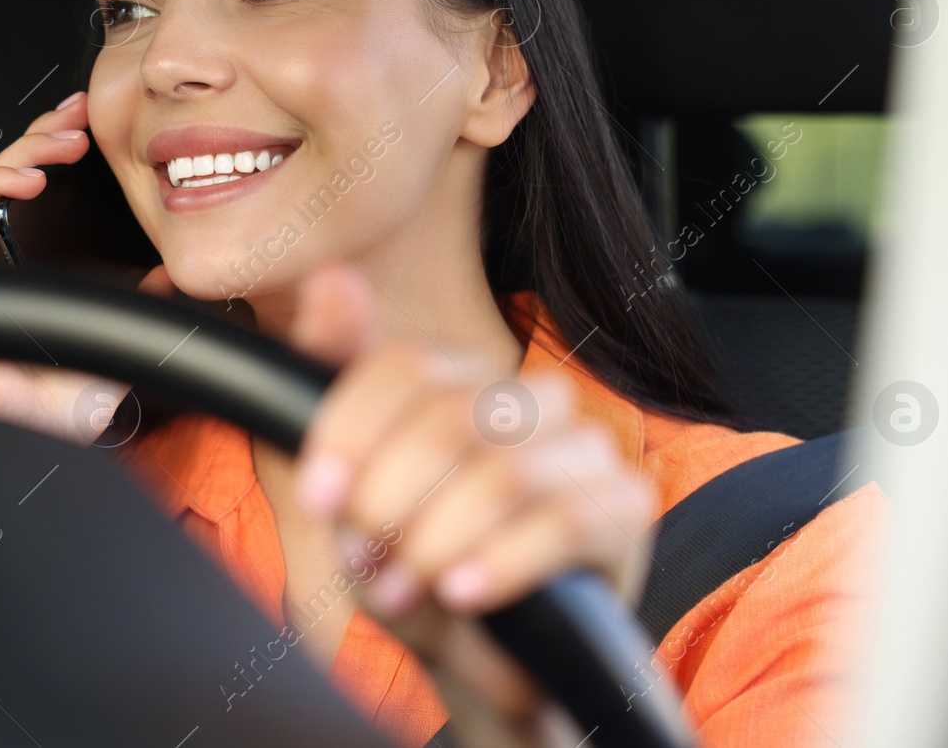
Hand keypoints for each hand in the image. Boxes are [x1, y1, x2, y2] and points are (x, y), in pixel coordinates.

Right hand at [0, 90, 170, 444]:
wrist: (44, 433)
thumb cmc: (71, 400)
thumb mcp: (122, 334)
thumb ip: (143, 302)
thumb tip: (173, 275)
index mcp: (33, 265)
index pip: (39, 192)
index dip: (57, 150)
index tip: (92, 126)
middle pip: (11, 175)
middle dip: (43, 133)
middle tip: (80, 114)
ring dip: (25, 149)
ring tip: (64, 141)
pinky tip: (30, 177)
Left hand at [287, 263, 656, 747]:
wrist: (486, 670)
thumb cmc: (413, 573)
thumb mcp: (348, 496)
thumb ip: (333, 388)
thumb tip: (331, 278)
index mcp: (462, 382)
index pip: (408, 364)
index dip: (353, 429)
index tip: (319, 497)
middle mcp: (528, 399)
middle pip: (450, 416)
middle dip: (391, 500)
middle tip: (365, 561)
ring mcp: (587, 449)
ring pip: (504, 471)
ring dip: (437, 542)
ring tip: (407, 590)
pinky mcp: (628, 509)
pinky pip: (566, 521)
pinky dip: (502, 562)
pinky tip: (463, 595)